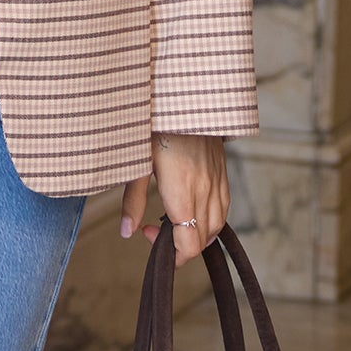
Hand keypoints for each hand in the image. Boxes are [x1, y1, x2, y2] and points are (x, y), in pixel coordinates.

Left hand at [121, 134, 228, 264]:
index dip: (172, 255)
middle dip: (181, 246)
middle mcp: (205, 190)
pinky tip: (191, 210)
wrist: (184, 95)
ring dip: (197, 234)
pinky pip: (223, 207)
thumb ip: (132, 201)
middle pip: (203, 239)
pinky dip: (209, 219)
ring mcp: (217, 181)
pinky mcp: (222, 172)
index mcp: (182, 190)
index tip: (148, 236)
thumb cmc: (156, 126)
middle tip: (154, 229)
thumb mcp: (136, 163)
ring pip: (217, 226)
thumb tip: (127, 232)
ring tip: (171, 222)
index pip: (189, 243)